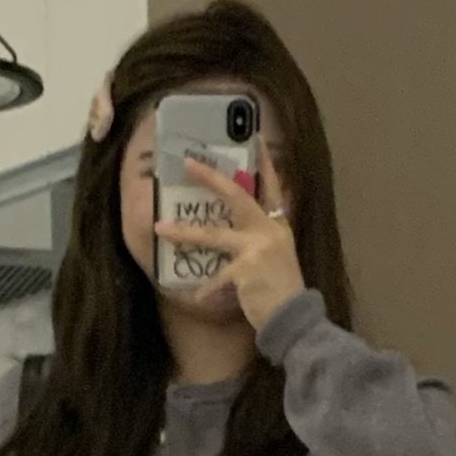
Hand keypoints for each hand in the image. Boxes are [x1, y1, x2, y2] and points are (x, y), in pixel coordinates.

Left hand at [155, 155, 306, 332]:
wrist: (294, 318)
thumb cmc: (283, 290)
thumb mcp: (278, 257)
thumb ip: (260, 240)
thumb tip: (236, 234)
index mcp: (278, 226)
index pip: (272, 187)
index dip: (266, 163)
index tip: (255, 137)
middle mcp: (268, 231)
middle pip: (236, 196)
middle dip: (211, 178)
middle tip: (188, 163)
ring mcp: (257, 248)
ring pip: (214, 235)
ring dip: (185, 232)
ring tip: (161, 228)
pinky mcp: (245, 269)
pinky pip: (217, 277)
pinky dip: (208, 289)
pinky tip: (199, 297)